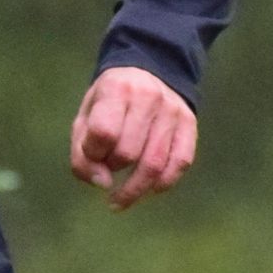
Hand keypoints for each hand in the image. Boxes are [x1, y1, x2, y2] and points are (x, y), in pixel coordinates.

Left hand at [68, 66, 196, 210]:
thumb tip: (102, 184)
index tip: (92, 156)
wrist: (147, 73)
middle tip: (107, 170)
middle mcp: (148, 97)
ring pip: (155, 164)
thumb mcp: (85, 118)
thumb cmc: (109, 103)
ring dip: (135, 189)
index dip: (93, 154)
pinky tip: (148, 189)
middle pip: (129, 152)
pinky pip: (180, 163)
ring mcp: (172, 110)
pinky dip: (162, 184)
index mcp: (116, 89)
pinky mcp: (189, 124)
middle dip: (113, 169)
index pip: (104, 132)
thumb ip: (82, 154)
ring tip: (120, 199)